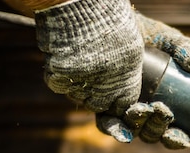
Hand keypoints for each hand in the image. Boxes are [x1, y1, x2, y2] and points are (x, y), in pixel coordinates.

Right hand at [33, 0, 142, 115]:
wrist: (80, 4)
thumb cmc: (109, 15)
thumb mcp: (132, 40)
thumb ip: (129, 63)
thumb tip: (126, 75)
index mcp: (127, 77)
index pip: (123, 104)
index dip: (116, 99)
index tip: (111, 90)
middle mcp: (106, 84)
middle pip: (98, 104)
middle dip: (94, 95)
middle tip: (90, 77)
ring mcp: (83, 82)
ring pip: (77, 96)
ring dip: (75, 85)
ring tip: (76, 64)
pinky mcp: (61, 76)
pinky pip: (58, 84)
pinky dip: (57, 75)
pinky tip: (61, 59)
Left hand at [95, 12, 189, 148]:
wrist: (111, 24)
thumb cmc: (146, 36)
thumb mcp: (168, 40)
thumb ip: (185, 48)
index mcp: (165, 105)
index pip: (173, 133)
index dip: (177, 140)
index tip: (181, 138)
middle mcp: (144, 114)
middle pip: (151, 134)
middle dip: (157, 128)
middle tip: (161, 109)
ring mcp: (122, 112)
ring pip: (132, 131)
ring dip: (138, 126)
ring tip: (142, 109)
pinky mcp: (101, 106)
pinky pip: (107, 125)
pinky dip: (115, 130)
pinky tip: (122, 131)